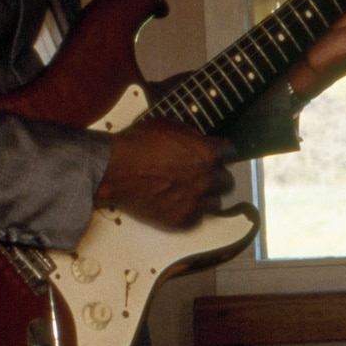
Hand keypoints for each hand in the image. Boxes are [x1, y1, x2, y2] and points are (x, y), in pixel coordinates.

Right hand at [94, 116, 226, 229]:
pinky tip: (179, 202)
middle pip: (227, 181)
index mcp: (207, 153)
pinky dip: (191, 211)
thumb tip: (198, 141)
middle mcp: (206, 179)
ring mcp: (195, 202)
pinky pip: (197, 218)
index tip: (217, 155)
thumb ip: (191, 136)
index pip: (231, 153)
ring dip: (206, 196)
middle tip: (202, 174)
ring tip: (191, 191)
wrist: (114, 170)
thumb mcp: (168, 126)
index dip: (222, 153)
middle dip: (216, 175)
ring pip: (215, 202)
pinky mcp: (181, 219)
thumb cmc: (136, 146)